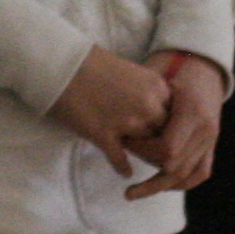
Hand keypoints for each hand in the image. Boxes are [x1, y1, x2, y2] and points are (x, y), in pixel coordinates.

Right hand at [50, 45, 173, 185]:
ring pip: (147, 151)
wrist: (59, 62)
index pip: (175, 116)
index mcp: (156, 86)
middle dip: (159, 144)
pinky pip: (120, 160)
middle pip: (165, 136)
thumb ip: (145, 91)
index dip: (169, 126)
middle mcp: (147, 105)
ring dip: (143, 155)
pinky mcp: (103, 135)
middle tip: (155, 151)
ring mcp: (126, 122)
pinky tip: (124, 171)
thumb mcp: (129, 70)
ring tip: (141, 159)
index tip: (163, 132)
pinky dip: (123, 168)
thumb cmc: (89, 62)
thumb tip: (151, 111)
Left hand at [135, 54, 227, 196]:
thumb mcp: (157, 76)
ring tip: (133, 192)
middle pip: (175, 165)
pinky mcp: (211, 144)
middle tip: (124, 164)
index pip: (167, 147)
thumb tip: (116, 125)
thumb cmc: (175, 66)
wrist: (204, 65)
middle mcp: (205, 129)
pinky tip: (161, 187)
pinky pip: (201, 172)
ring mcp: (211, 139)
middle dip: (147, 168)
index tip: (124, 143)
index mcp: (192, 111)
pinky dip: (182, 183)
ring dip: (159, 185)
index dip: (143, 150)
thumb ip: (143, 102)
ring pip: (187, 174)